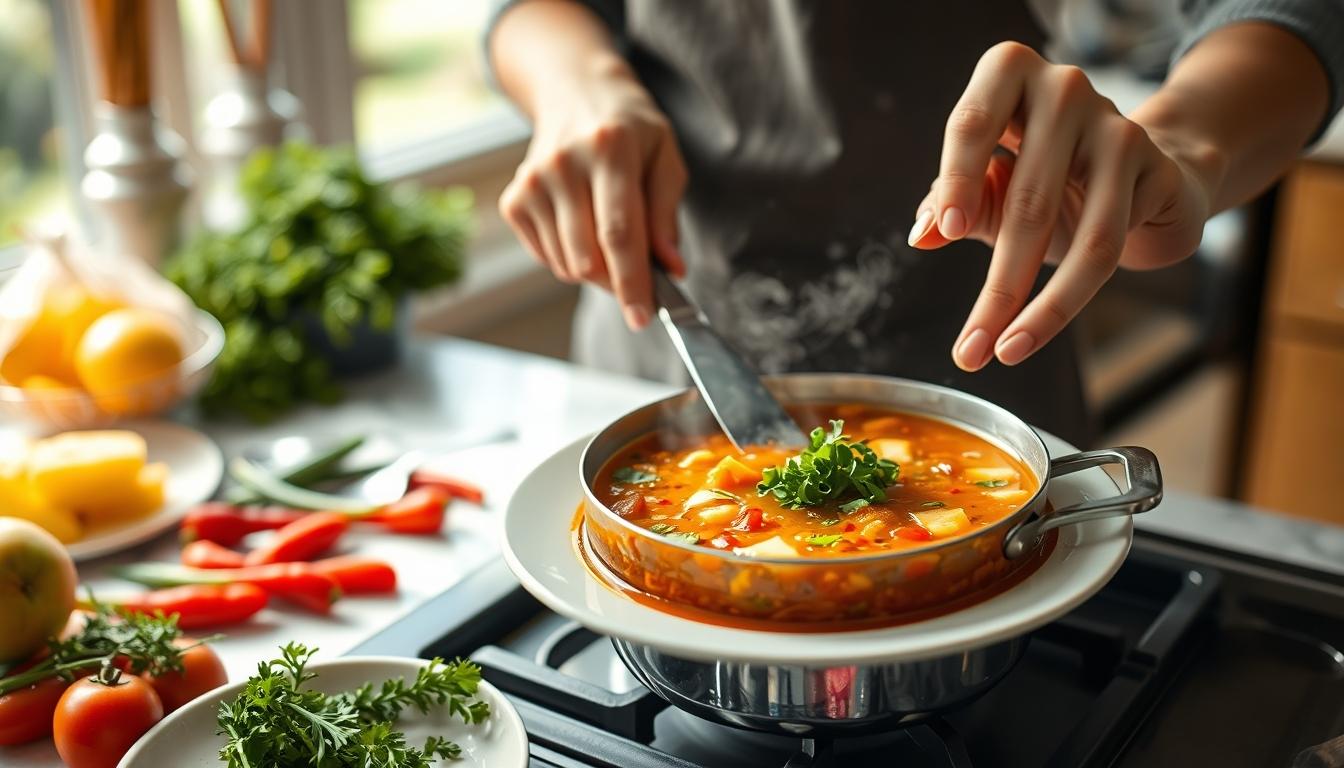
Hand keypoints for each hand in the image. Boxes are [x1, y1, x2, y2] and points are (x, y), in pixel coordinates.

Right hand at [499, 69, 686, 329]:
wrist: (577, 94)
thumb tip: (670, 268)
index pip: (620, 232)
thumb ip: (667, 214)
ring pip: (568, 265)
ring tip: (610, 237)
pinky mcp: (514, 200)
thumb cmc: (632, 132)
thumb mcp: (665, 158)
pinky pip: (548, 259)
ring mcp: (532, 182)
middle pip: (590, 257)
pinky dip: (571, 259)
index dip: (632, 282)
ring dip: (597, 271)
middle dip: (619, 283)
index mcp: (610, 149)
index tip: (642, 317)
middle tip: (640, 278)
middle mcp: (564, 164)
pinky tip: (582, 226)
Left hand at [910, 42, 1218, 370]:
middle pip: (1025, 199)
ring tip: (1002, 351)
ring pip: (1076, 235)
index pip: (972, 124)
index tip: (941, 233)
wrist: (1146, 172)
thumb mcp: (989, 186)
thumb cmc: (1047, 177)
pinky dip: (1067, 298)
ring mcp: (1116, 126)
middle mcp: (1064, 88)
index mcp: (1008, 75)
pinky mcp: (1155, 166)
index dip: (955, 180)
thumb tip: (920, 236)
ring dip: (1036, 308)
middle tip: (967, 345)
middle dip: (996, 286)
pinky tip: (1036, 328)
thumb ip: (949, 204)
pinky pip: (1109, 246)